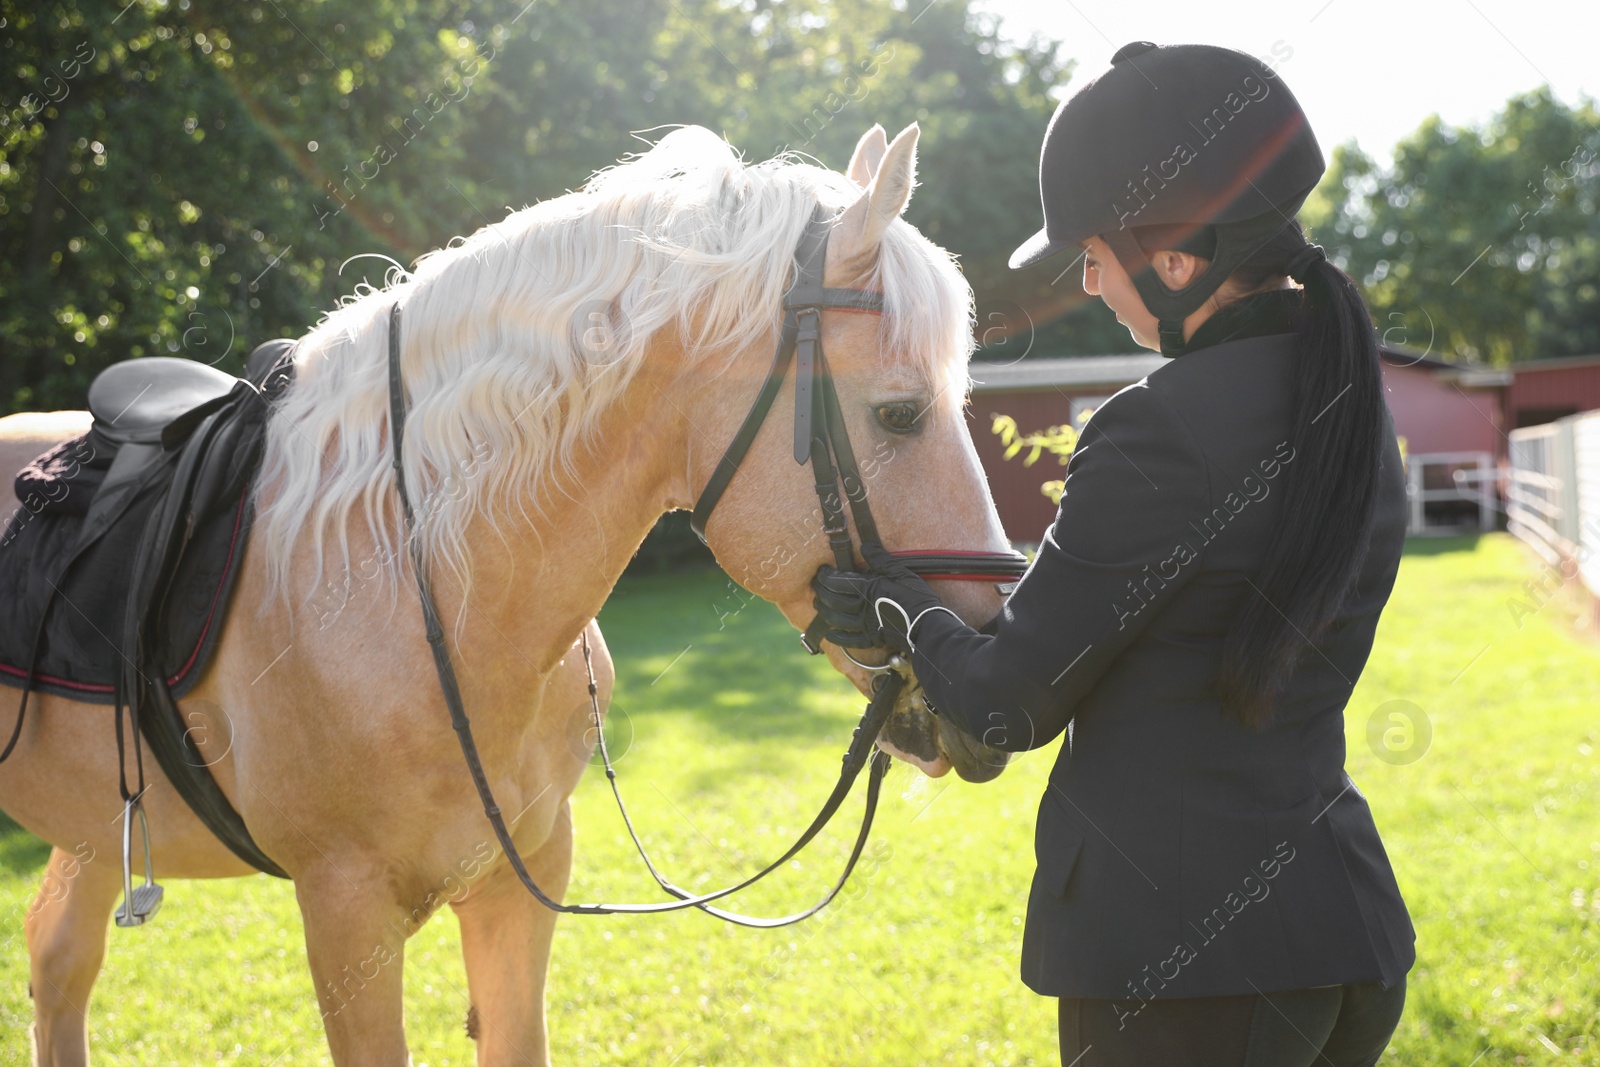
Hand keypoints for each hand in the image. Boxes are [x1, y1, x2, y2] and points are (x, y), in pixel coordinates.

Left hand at [810, 542, 948, 655]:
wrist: (927, 626)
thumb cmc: (916, 597)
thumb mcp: (901, 572)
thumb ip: (881, 559)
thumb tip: (865, 545)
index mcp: (867, 588)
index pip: (838, 581)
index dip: (826, 576)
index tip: (821, 571)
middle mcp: (862, 607)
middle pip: (832, 600)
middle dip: (820, 592)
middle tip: (815, 586)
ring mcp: (865, 624)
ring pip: (836, 619)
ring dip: (824, 612)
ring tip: (818, 606)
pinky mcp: (872, 638)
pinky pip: (849, 640)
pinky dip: (837, 638)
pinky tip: (830, 635)